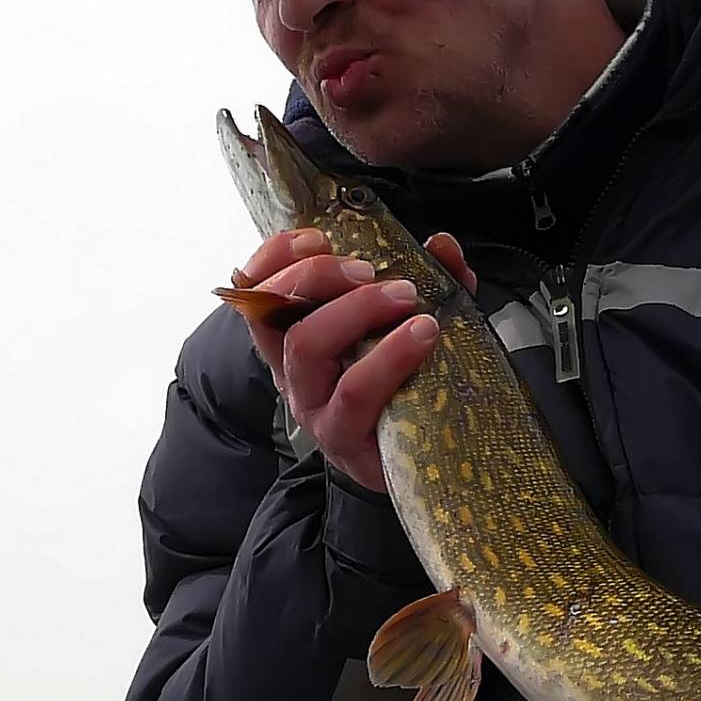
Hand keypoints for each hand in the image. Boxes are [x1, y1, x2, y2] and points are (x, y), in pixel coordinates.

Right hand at [229, 227, 473, 489]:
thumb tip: (443, 244)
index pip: (256, 289)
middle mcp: (293, 372)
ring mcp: (314, 407)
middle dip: (320, 275)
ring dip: (356, 309)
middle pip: (277, 312)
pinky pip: (355, 392)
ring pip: (308, 346)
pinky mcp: (344, 438)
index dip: (274, 257)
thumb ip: (427, 282)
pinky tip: (423, 336)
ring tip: (407, 299)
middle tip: (372, 271)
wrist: (421, 462)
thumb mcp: (409, 326)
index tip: (316, 238)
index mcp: (295, 337)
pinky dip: (390, 356)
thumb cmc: (405, 388)